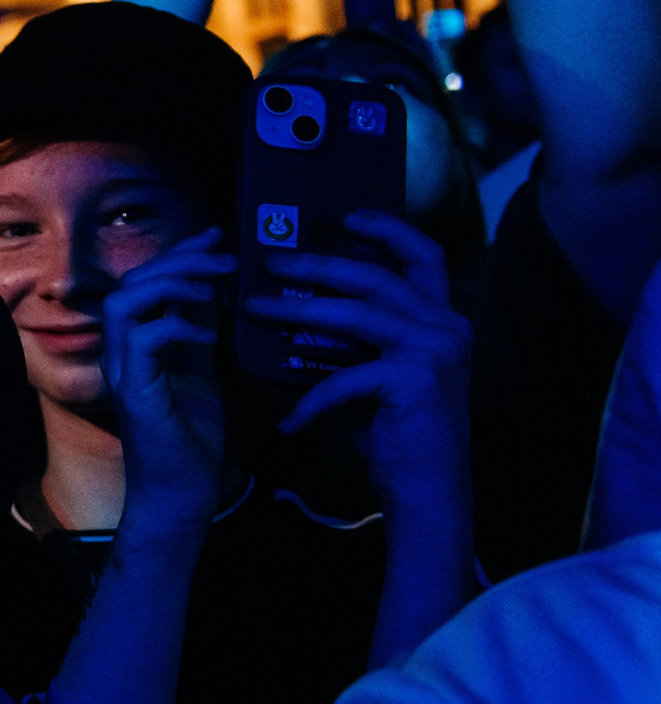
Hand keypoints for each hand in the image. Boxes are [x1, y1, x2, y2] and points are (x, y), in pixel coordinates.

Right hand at [103, 230, 234, 524]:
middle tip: (224, 255)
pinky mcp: (134, 392)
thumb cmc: (190, 440)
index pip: (146, 283)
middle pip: (133, 283)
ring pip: (127, 303)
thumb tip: (214, 297)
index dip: (179, 254)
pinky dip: (177, 325)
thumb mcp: (201, 374)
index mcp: (136, 346)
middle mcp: (121, 352)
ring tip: (211, 288)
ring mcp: (123, 371)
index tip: (216, 236)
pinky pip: (144, 339)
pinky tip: (208, 333)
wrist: (182, 494)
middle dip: (179, 260)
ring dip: (171, 285)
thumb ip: (198, 336)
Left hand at [251, 210, 472, 509]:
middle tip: (272, 262)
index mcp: (442, 319)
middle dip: (318, 263)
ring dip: (298, 309)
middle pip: (375, 276)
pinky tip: (291, 422)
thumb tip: (295, 308)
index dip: (388, 228)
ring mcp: (436, 350)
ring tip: (256, 308)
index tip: (347, 214)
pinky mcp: (416, 380)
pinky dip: (312, 401)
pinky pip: (344, 378)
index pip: (424, 255)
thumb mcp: (374, 374)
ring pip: (353, 313)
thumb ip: (352, 339)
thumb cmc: (395, 432)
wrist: (427, 489)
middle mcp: (448, 326)